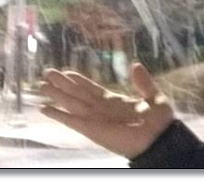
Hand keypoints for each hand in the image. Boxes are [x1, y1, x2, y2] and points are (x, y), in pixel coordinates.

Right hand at [40, 62, 174, 158]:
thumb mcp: (153, 95)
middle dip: (62, 84)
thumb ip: (142, 81)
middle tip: (47, 72)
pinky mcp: (92, 130)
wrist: (161, 138)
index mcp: (114, 101)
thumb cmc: (159, 120)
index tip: (66, 71)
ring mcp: (95, 119)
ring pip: (71, 104)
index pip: (91, 88)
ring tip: (42, 86)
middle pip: (77, 94)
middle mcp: (101, 109)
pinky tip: (45, 109)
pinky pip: (72, 120)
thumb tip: (135, 64)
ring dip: (57, 95)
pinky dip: (58, 115)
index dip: (78, 80)